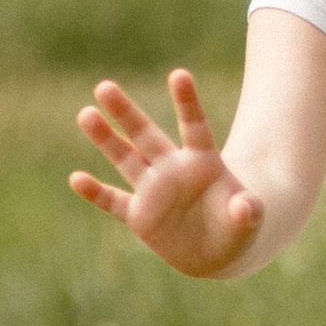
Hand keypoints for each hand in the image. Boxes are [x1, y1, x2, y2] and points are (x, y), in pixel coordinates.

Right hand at [69, 72, 263, 277]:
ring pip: (125, 158)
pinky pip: (113, 201)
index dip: (187, 102)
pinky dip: (96, 193)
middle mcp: (172, 168)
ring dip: (106, 139)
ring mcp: (152, 189)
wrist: (215, 251)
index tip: (179, 74)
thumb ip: (249, 211)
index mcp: (202, 161)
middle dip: (126, 113)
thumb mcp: (249, 222)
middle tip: (104, 87)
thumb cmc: (236, 228)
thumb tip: (246, 206)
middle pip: (146, 135)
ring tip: (86, 114)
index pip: (194, 126)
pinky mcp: (139, 215)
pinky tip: (76, 179)